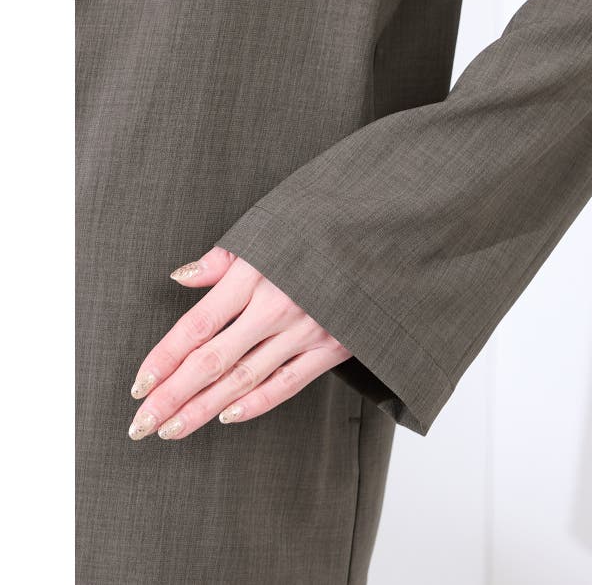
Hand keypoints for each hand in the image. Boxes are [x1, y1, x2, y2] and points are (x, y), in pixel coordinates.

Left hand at [127, 246, 351, 439]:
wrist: (384, 239)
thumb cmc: (320, 230)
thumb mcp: (270, 230)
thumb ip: (224, 258)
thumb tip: (181, 277)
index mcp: (257, 274)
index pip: (198, 324)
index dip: (164, 357)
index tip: (138, 384)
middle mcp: (278, 306)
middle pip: (213, 360)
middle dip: (173, 395)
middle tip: (141, 423)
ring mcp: (306, 330)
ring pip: (245, 379)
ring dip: (204, 408)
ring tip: (171, 429)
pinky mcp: (332, 347)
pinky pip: (289, 383)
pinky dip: (257, 403)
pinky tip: (227, 418)